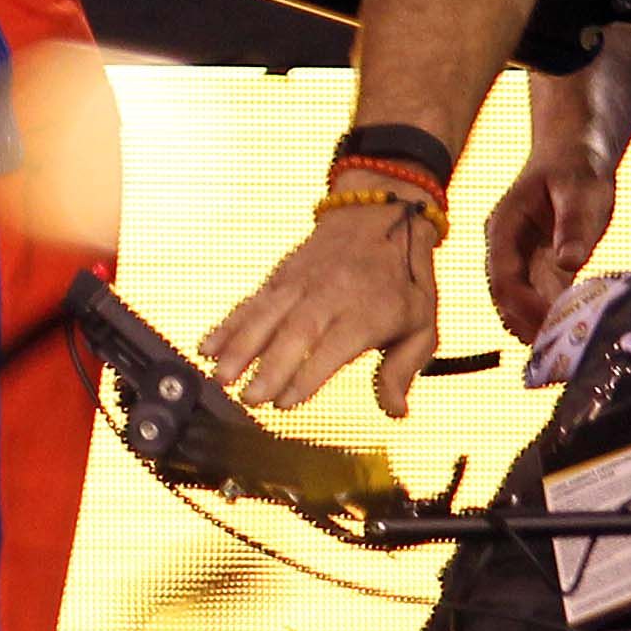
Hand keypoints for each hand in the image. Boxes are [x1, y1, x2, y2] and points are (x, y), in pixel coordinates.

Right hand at [198, 198, 442, 416]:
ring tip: (220, 377)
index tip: (286, 403)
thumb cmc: (404, 282)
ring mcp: (299, 283)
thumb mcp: (422, 325)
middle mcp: (329, 295)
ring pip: (265, 315)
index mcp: (366, 311)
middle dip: (267, 367)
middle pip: (293, 332)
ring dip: (239, 347)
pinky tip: (208, 348)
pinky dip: (227, 325)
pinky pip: (251, 303)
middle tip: (248, 398)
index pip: (332, 346)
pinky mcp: (280, 278)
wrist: (379, 217)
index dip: (307, 374)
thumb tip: (394, 412)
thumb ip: (402, 370)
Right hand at [488, 138, 619, 341]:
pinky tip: (568, 333)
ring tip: (563, 350)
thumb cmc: (575, 168)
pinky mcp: (538, 265)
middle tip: (560, 350)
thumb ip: (573, 227)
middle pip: (504, 297)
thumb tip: (567, 263)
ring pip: (516, 303)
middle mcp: (504, 248)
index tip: (554, 324)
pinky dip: (547, 318)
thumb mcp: (579, 192)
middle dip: (528, 324)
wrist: (574, 154)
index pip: (503, 278)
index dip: (524, 305)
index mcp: (503, 228)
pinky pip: (536, 298)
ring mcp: (519, 258)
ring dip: (535, 326)